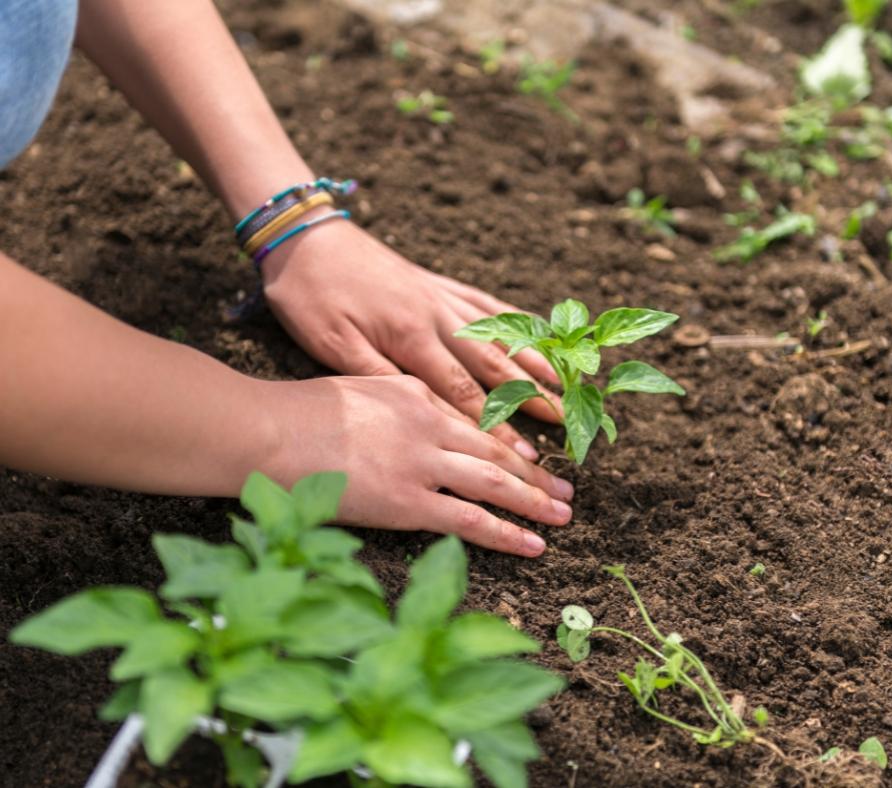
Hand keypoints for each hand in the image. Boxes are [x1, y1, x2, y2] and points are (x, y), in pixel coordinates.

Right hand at [257, 375, 572, 556]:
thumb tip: (411, 415)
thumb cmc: (292, 413)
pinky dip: (508, 533)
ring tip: (565, 513)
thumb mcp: (352, 387)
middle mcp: (428, 424)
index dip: (507, 443)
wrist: (264, 430)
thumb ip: (390, 400)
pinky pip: (471, 520)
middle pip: (496, 451)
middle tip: (566, 486)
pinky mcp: (408, 502)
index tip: (529, 456)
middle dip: (535, 471)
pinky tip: (534, 543)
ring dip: (535, 500)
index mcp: (414, 394)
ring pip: (495, 483)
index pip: (473, 422)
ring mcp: (422, 462)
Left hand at [260, 218, 561, 460]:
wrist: (306, 236)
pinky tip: (536, 328)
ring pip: (499, 331)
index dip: (496, 426)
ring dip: (534, 358)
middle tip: (565, 420)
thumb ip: (379, 377)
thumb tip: (424, 412)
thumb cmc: (310, 295)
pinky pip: (486, 302)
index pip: (463, 393)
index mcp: (410, 337)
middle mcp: (436, 316)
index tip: (524, 455)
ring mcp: (440, 296)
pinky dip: (515, 318)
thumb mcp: (331, 344)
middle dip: (531, 395)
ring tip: (565, 381)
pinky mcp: (438, 282)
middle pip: (494, 363)